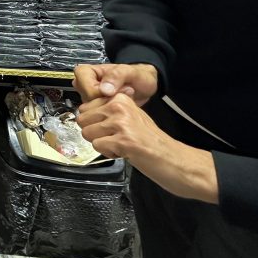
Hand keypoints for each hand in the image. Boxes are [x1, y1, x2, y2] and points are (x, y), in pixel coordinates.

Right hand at [73, 63, 158, 105]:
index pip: (86, 90)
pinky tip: (120, 105)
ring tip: (122, 98)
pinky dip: (111, 113)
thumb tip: (104, 90)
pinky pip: (99, 116)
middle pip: (88, 102)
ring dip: (109, 108)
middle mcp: (83, 85)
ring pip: (92, 111)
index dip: (101, 94)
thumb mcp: (130, 71)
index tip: (116, 91)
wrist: (144, 86)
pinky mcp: (95, 108)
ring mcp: (88, 97)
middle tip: (121, 94)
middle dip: (106, 102)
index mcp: (85, 72)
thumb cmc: (137, 76)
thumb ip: (117, 75)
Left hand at [77, 94, 216, 203]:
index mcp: (120, 98)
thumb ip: (108, 111)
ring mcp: (121, 123)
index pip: (85, 107)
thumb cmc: (152, 141)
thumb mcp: (130, 116)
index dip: (94, 123)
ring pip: (87, 133)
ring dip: (101, 144)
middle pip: (83, 120)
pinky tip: (124, 152)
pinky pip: (97, 146)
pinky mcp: (124, 140)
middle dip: (95, 133)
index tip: (111, 129)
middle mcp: (120, 107)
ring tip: (121, 145)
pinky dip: (108, 153)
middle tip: (115, 139)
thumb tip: (82, 112)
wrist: (175, 159)